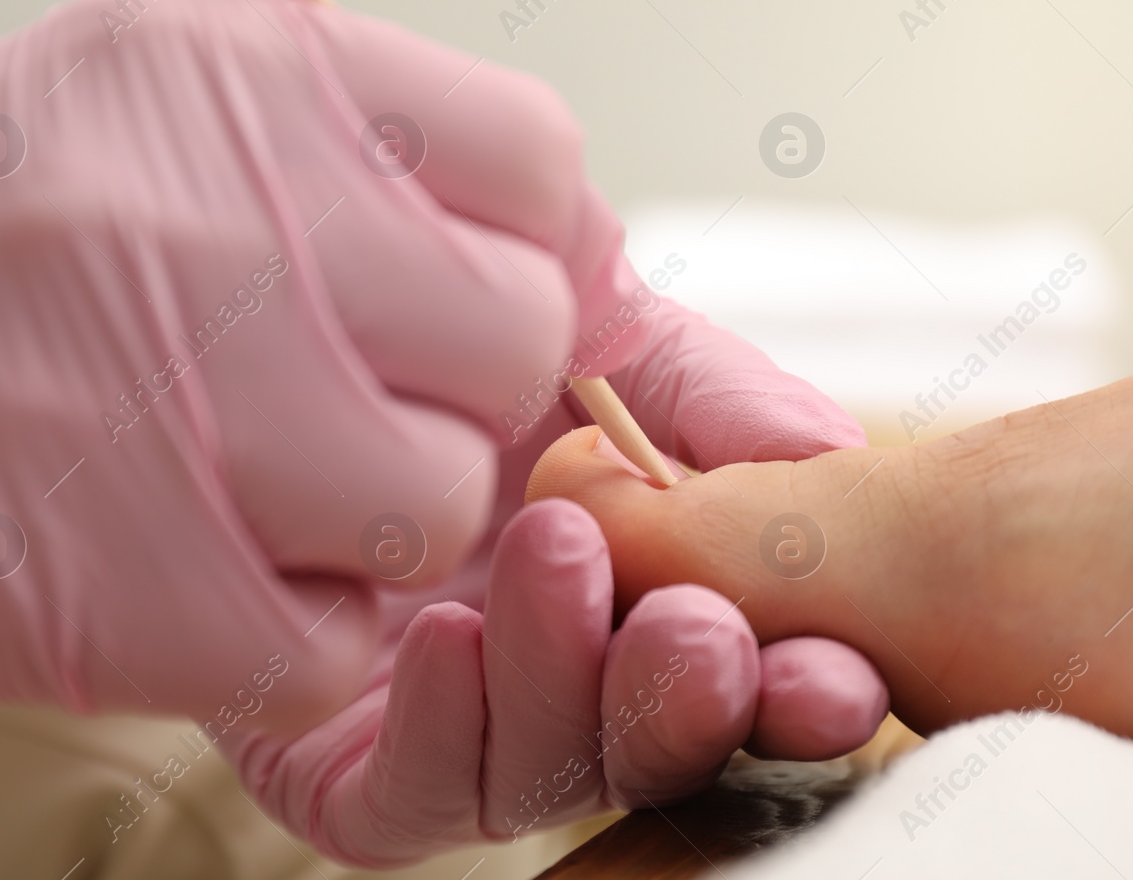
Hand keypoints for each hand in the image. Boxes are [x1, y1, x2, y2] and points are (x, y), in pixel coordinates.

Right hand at [0, 0, 649, 727]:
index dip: (543, 247)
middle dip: (470, 392)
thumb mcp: (174, 100)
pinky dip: (287, 629)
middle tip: (365, 398)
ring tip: (266, 486)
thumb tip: (588, 260)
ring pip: (442, 505)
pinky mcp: (147, 590)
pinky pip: (337, 641)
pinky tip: (200, 565)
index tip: (487, 295)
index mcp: (257, 82)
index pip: (539, 163)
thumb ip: (386, 157)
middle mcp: (235, 228)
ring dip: (380, 522)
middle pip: (522, 340)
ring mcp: (198, 412)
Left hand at [228, 299, 890, 865]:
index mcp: (664, 609)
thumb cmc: (478, 361)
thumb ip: (721, 400)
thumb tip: (832, 458)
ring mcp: (472, 739)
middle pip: (662, 752)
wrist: (300, 341)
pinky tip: (444, 631)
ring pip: (543, 776)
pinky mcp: (356, 774)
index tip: (831, 671)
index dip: (803, 694)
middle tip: (698, 628)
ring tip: (557, 552)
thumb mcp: (618, 348)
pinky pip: (410, 791)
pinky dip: (442, 720)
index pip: (758, 685)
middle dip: (691, 702)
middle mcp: (580, 690)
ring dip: (564, 676)